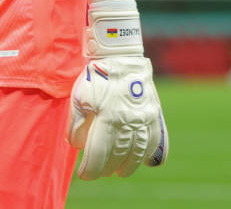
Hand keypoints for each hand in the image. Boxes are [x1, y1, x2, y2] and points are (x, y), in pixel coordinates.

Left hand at [68, 53, 167, 178]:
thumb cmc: (95, 77)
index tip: (84, 174)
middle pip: (119, 155)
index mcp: (108, 117)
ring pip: (138, 151)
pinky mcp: (154, 113)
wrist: (120, 56)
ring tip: (120, 172)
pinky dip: (148, 153)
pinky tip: (142, 160)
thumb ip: (76, 125)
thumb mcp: (79, 98)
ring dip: (129, 166)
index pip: (99, 154)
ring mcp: (144, 118)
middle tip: (99, 172)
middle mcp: (128, 121)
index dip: (90, 169)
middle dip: (108, 168)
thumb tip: (78, 146)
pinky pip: (154, 139)